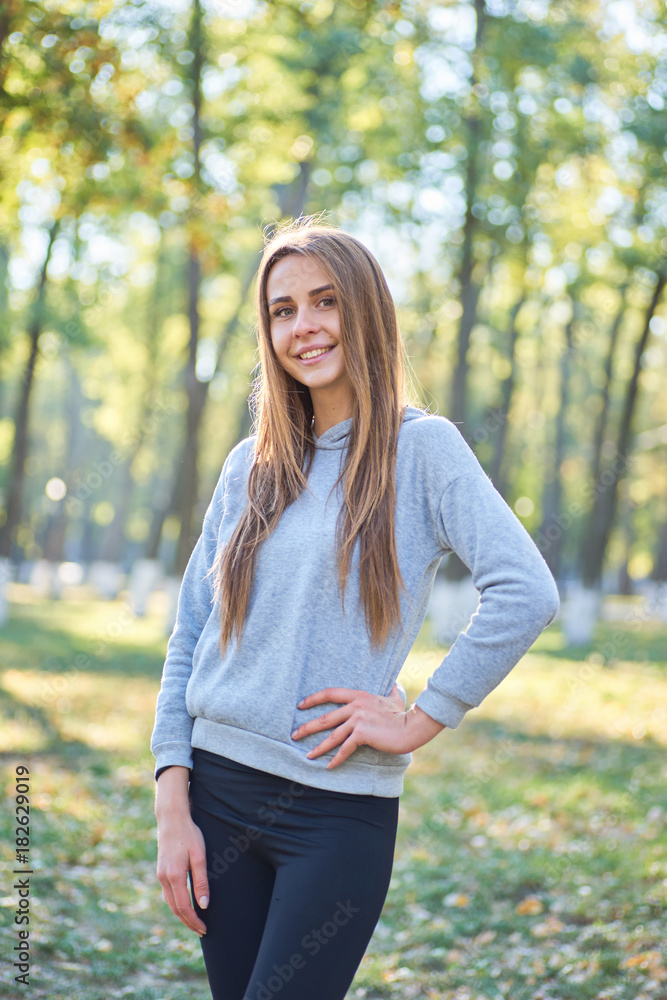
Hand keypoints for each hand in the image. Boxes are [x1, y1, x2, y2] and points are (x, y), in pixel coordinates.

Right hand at [156, 813, 209, 936]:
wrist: (171, 819)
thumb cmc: (189, 834)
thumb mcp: (199, 856)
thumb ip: (201, 881)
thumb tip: (204, 905)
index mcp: (174, 876)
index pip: (184, 907)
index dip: (194, 921)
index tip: (204, 929)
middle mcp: (164, 878)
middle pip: (175, 909)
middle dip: (188, 922)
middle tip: (202, 931)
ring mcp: (160, 875)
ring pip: (170, 903)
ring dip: (181, 915)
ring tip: (194, 922)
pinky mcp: (161, 871)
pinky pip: (168, 894)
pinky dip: (176, 905)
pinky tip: (184, 906)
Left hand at [291, 682, 444, 768]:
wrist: (411, 727)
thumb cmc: (402, 714)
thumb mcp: (393, 698)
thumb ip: (390, 690)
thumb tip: (394, 683)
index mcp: (359, 695)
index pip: (330, 693)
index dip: (313, 699)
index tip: (300, 705)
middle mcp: (355, 706)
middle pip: (325, 717)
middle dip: (307, 727)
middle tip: (294, 734)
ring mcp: (358, 719)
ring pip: (332, 735)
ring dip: (318, 747)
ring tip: (307, 755)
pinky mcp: (362, 734)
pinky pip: (345, 748)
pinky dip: (336, 758)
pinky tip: (329, 766)